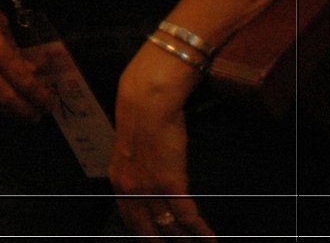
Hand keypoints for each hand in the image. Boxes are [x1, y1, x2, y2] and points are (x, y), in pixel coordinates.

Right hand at [0, 0, 52, 119]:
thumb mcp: (2, 23)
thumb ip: (15, 49)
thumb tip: (31, 70)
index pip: (26, 83)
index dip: (40, 97)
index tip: (48, 104)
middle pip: (8, 99)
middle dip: (26, 112)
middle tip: (36, 116)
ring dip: (5, 112)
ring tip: (16, 114)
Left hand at [111, 42, 211, 236]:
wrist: (147, 101)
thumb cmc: (142, 118)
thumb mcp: (131, 151)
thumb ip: (137, 171)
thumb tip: (149, 185)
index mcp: (119, 181)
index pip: (129, 219)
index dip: (144, 234)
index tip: (155, 241)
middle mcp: (131, 190)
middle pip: (147, 230)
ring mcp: (150, 188)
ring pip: (170, 227)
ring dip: (186, 240)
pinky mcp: (171, 183)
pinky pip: (188, 216)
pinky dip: (202, 232)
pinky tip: (211, 240)